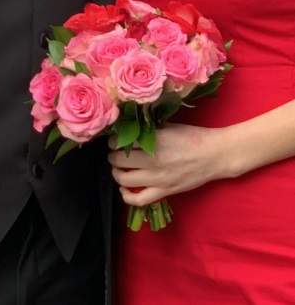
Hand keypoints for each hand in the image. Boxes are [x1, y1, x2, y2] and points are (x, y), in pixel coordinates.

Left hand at [108, 123, 231, 205]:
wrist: (216, 155)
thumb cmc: (193, 137)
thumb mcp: (169, 126)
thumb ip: (148, 130)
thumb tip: (128, 130)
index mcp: (155, 141)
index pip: (121, 142)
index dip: (113, 141)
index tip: (115, 141)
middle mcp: (154, 161)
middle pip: (119, 161)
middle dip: (112, 156)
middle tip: (115, 153)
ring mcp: (159, 179)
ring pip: (124, 180)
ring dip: (116, 173)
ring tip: (119, 168)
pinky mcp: (165, 192)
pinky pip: (138, 200)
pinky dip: (126, 196)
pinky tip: (124, 188)